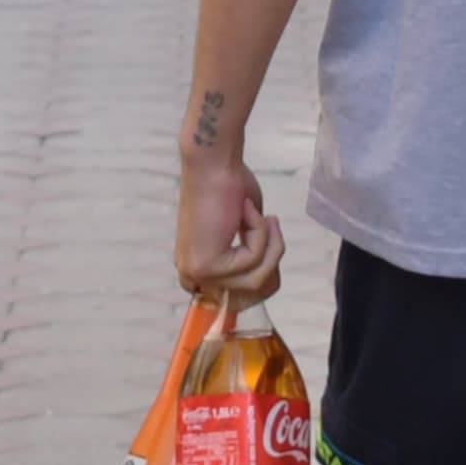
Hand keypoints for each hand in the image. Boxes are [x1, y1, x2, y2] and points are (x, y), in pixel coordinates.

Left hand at [175, 158, 285, 304]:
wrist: (213, 164)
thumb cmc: (229, 189)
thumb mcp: (246, 234)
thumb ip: (251, 261)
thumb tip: (268, 284)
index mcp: (199, 270)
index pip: (238, 300)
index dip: (265, 278)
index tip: (271, 243)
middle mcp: (193, 276)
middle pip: (252, 294)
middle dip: (272, 258)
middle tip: (272, 224)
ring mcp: (197, 273)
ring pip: (255, 280)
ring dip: (268, 244)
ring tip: (259, 216)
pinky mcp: (206, 266)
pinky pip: (252, 261)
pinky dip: (260, 231)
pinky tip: (246, 209)